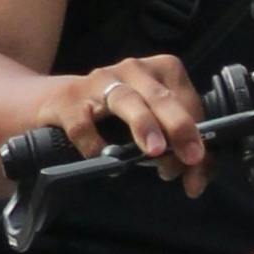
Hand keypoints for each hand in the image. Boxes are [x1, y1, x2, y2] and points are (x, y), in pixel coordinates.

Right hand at [49, 53, 209, 194]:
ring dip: (144, 125)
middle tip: (191, 156)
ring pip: (127, 100)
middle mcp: (133, 70)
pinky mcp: (69, 102)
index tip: (196, 162)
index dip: (196, 133)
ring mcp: (100, 83)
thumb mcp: (152, 123)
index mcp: (161, 70)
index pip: (187, 102)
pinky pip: (83, 124)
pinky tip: (103, 159)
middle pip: (161, 97)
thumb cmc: (116, 114)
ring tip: (155, 152)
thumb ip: (178, 152)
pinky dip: (94, 143)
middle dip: (179, 126)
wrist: (56, 99)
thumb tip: (196, 184)